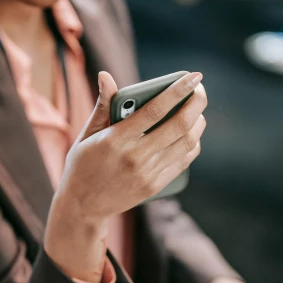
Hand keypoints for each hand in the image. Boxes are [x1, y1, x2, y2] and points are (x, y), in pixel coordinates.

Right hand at [45, 71, 207, 282]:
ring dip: (198, 123)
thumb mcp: (87, 134)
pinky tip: (191, 133)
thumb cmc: (82, 165)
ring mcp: (148, 173)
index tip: (194, 76)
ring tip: (197, 110)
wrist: (82, 206)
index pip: (155, 109)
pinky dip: (192, 144)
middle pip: (179, 125)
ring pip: (186, 143)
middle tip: (200, 90)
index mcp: (116, 140)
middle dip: (196, 103)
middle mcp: (135, 157)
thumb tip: (105, 76)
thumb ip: (102, 105)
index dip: (178, 90)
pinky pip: (183, 161)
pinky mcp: (155, 185)